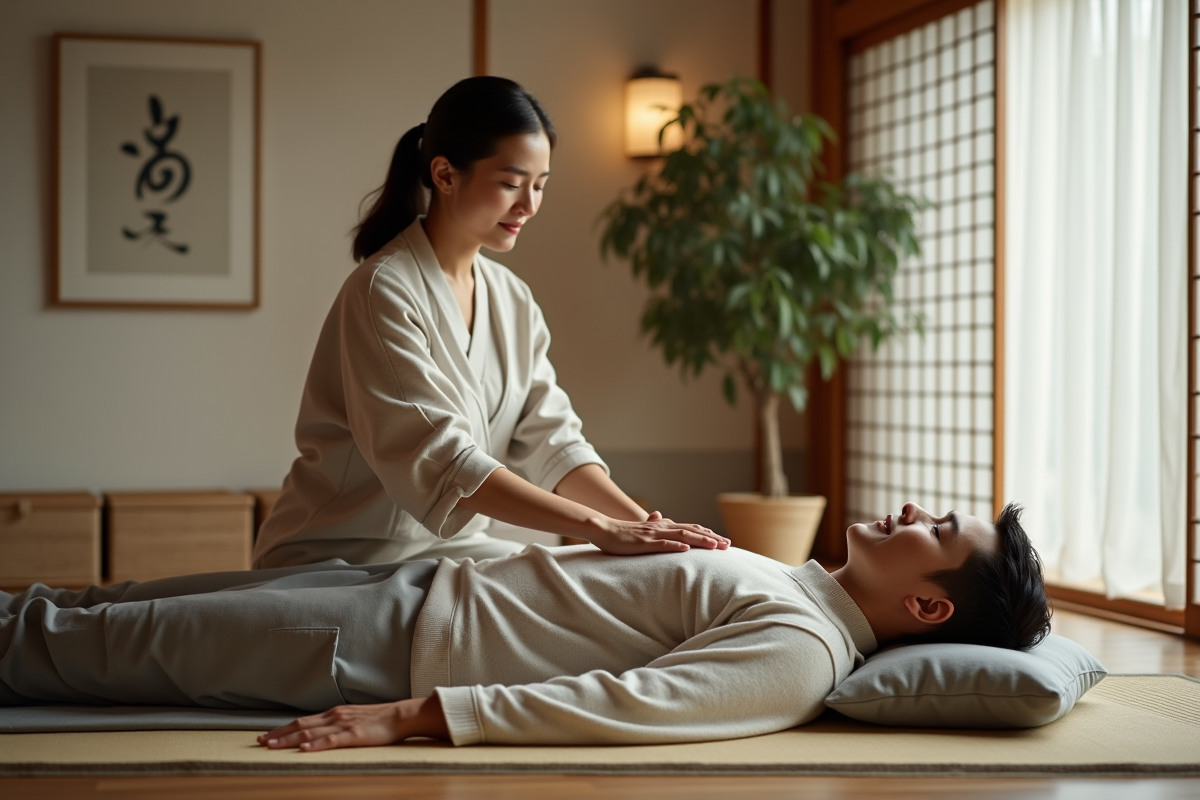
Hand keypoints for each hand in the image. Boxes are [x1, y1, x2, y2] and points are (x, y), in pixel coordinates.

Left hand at [258, 696, 448, 751]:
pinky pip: (331, 740)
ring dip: (289, 739)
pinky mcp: (354, 735)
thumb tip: (320, 734)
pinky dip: (316, 744)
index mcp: (334, 714)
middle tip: (260, 742)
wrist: (401, 715)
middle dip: (278, 734)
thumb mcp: (353, 720)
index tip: (266, 736)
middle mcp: (334, 716)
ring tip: (272, 746)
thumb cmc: (379, 721)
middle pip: (301, 726)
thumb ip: (337, 725)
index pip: (302, 721)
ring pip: (310, 732)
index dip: (282, 729)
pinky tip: (304, 749)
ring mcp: (343, 725)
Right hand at [583, 510, 729, 554]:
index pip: (690, 529)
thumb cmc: (622, 533)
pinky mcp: (642, 543)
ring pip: (680, 536)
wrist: (602, 529)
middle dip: (711, 538)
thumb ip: (654, 524)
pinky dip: (674, 546)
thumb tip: (661, 515)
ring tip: (715, 546)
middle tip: (728, 545)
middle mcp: (661, 527)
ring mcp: (652, 535)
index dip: (708, 534)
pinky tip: (685, 550)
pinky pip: (660, 544)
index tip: (723, 541)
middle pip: (691, 531)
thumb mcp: (642, 529)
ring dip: (699, 541)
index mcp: (663, 526)